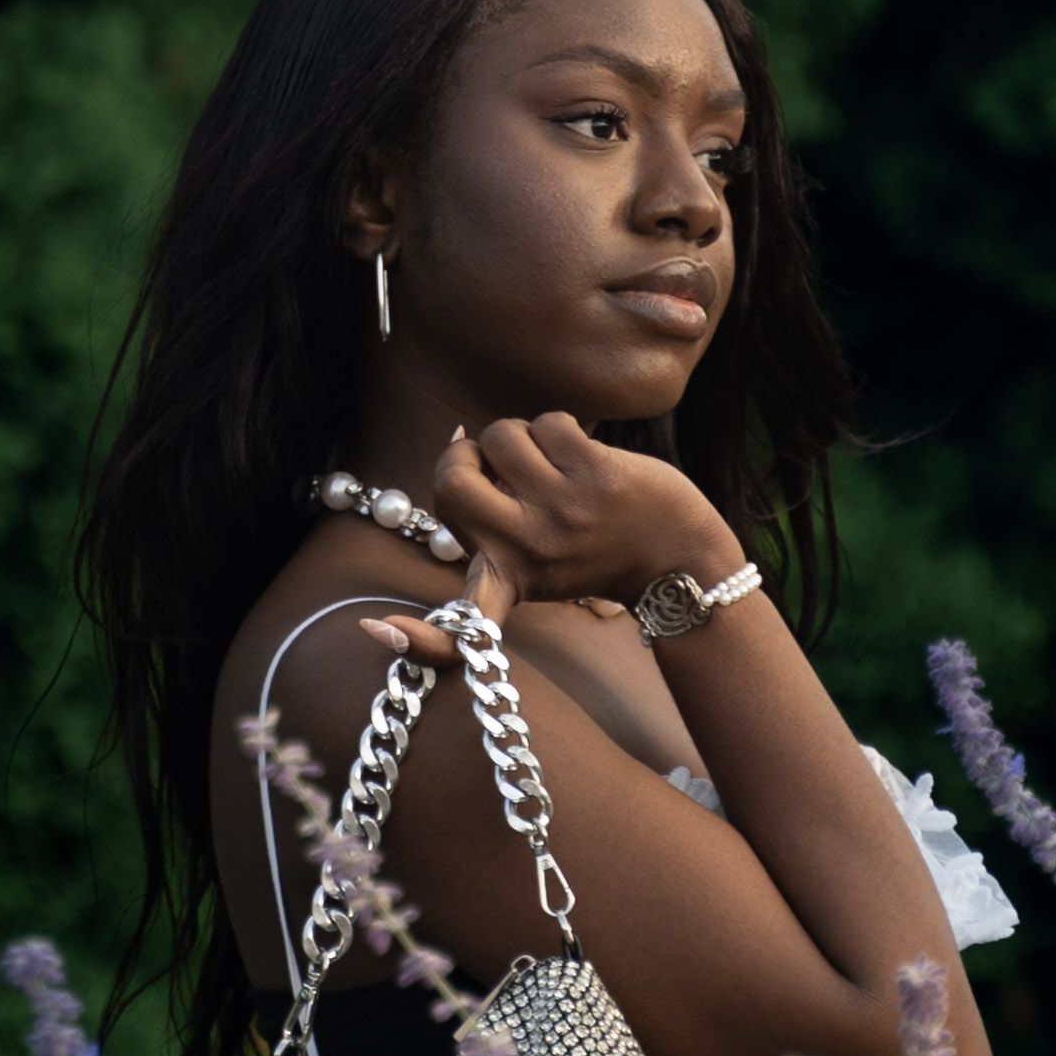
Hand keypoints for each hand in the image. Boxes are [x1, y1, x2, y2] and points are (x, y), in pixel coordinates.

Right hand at [433, 415, 735, 618]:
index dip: (421, 634)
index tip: (378, 629)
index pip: (460, 622)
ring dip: (522, 436)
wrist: (678, 558)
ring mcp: (562, 512)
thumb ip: (489, 513)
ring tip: (551, 465)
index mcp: (506, 580)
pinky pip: (549, 422)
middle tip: (496, 464)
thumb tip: (459, 437)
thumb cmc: (592, 550)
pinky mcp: (596, 475)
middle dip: (464, 452)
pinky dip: (560, 429)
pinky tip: (582, 457)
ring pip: (502, 435)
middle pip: (450, 478)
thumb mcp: (534, 559)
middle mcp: (527, 552)